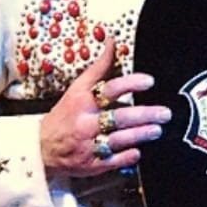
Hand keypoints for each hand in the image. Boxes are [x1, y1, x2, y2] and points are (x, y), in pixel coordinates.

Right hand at [38, 40, 172, 175]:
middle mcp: (86, 123)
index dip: (130, 84)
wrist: (42, 148)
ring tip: (157, 130)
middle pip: (119, 117)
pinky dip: (128, 156)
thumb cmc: (66, 114)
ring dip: (140, 134)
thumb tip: (113, 41)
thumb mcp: (77, 88)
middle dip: (144, 115)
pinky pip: (114, 161)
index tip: (149, 81)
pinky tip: (139, 151)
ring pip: (119, 139)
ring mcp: (89, 145)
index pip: (108, 90)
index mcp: (82, 102)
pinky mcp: (92, 165)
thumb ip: (98, 68)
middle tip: (164, 113)